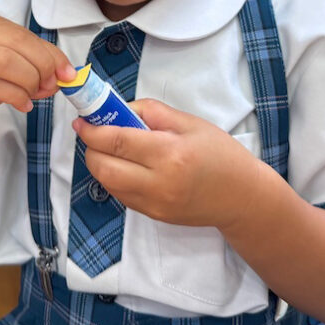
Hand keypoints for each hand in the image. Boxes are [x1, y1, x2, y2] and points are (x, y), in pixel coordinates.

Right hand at [0, 12, 74, 127]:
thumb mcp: (1, 61)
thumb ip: (30, 62)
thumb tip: (63, 74)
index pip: (26, 35)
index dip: (52, 55)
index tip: (68, 73)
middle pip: (18, 45)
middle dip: (43, 67)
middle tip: (50, 86)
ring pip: (7, 63)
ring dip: (29, 82)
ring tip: (33, 94)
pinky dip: (17, 97)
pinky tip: (23, 104)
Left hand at [73, 98, 265, 228]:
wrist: (242, 197)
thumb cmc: (221, 155)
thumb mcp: (190, 123)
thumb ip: (152, 112)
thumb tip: (121, 108)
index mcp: (170, 153)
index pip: (116, 141)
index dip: (92, 129)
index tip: (83, 119)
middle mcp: (159, 183)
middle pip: (104, 167)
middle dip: (90, 148)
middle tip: (93, 132)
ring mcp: (154, 204)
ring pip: (108, 184)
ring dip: (100, 164)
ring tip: (110, 147)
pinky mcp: (153, 216)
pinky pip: (121, 195)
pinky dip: (115, 178)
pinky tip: (126, 165)